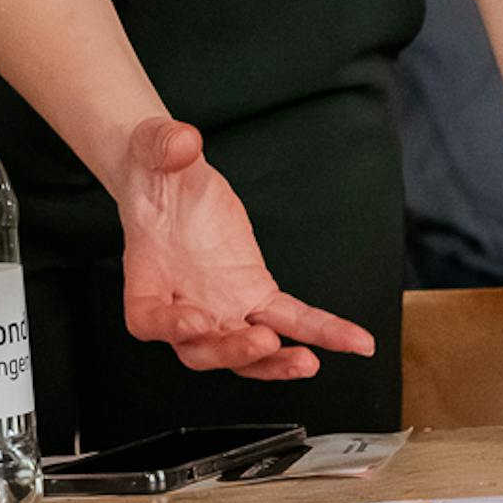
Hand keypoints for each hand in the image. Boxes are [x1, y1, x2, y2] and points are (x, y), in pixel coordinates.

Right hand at [112, 117, 375, 380]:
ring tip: (308, 360)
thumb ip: (165, 144)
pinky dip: (322, 333)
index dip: (168, 328)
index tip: (192, 321)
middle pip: (200, 349)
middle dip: (232, 351)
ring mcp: (221, 306)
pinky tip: (354, 342)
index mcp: (148, 277)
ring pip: (246, 351)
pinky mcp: (255, 296)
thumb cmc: (153, 172)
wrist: (171, 180)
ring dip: (275, 362)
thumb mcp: (153, 149)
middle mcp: (182, 304)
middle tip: (262, 342)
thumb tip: (184, 140)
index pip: (147, 319)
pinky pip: (290, 321)